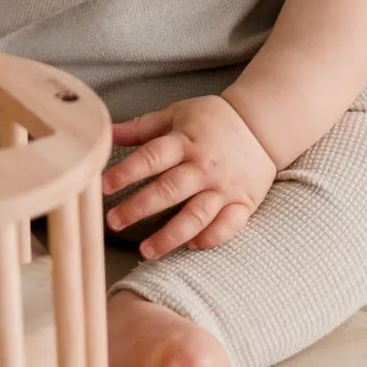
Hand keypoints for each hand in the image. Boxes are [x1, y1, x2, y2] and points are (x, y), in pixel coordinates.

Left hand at [102, 94, 277, 260]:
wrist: (262, 124)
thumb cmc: (213, 120)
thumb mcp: (177, 115)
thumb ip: (142, 127)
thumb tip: (106, 132)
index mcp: (186, 141)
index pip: (152, 158)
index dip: (127, 172)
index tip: (104, 186)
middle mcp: (204, 166)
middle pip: (169, 190)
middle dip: (140, 208)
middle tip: (113, 222)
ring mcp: (225, 187)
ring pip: (196, 215)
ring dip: (170, 235)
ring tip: (145, 251)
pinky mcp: (243, 203)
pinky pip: (228, 226)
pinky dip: (210, 238)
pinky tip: (190, 247)